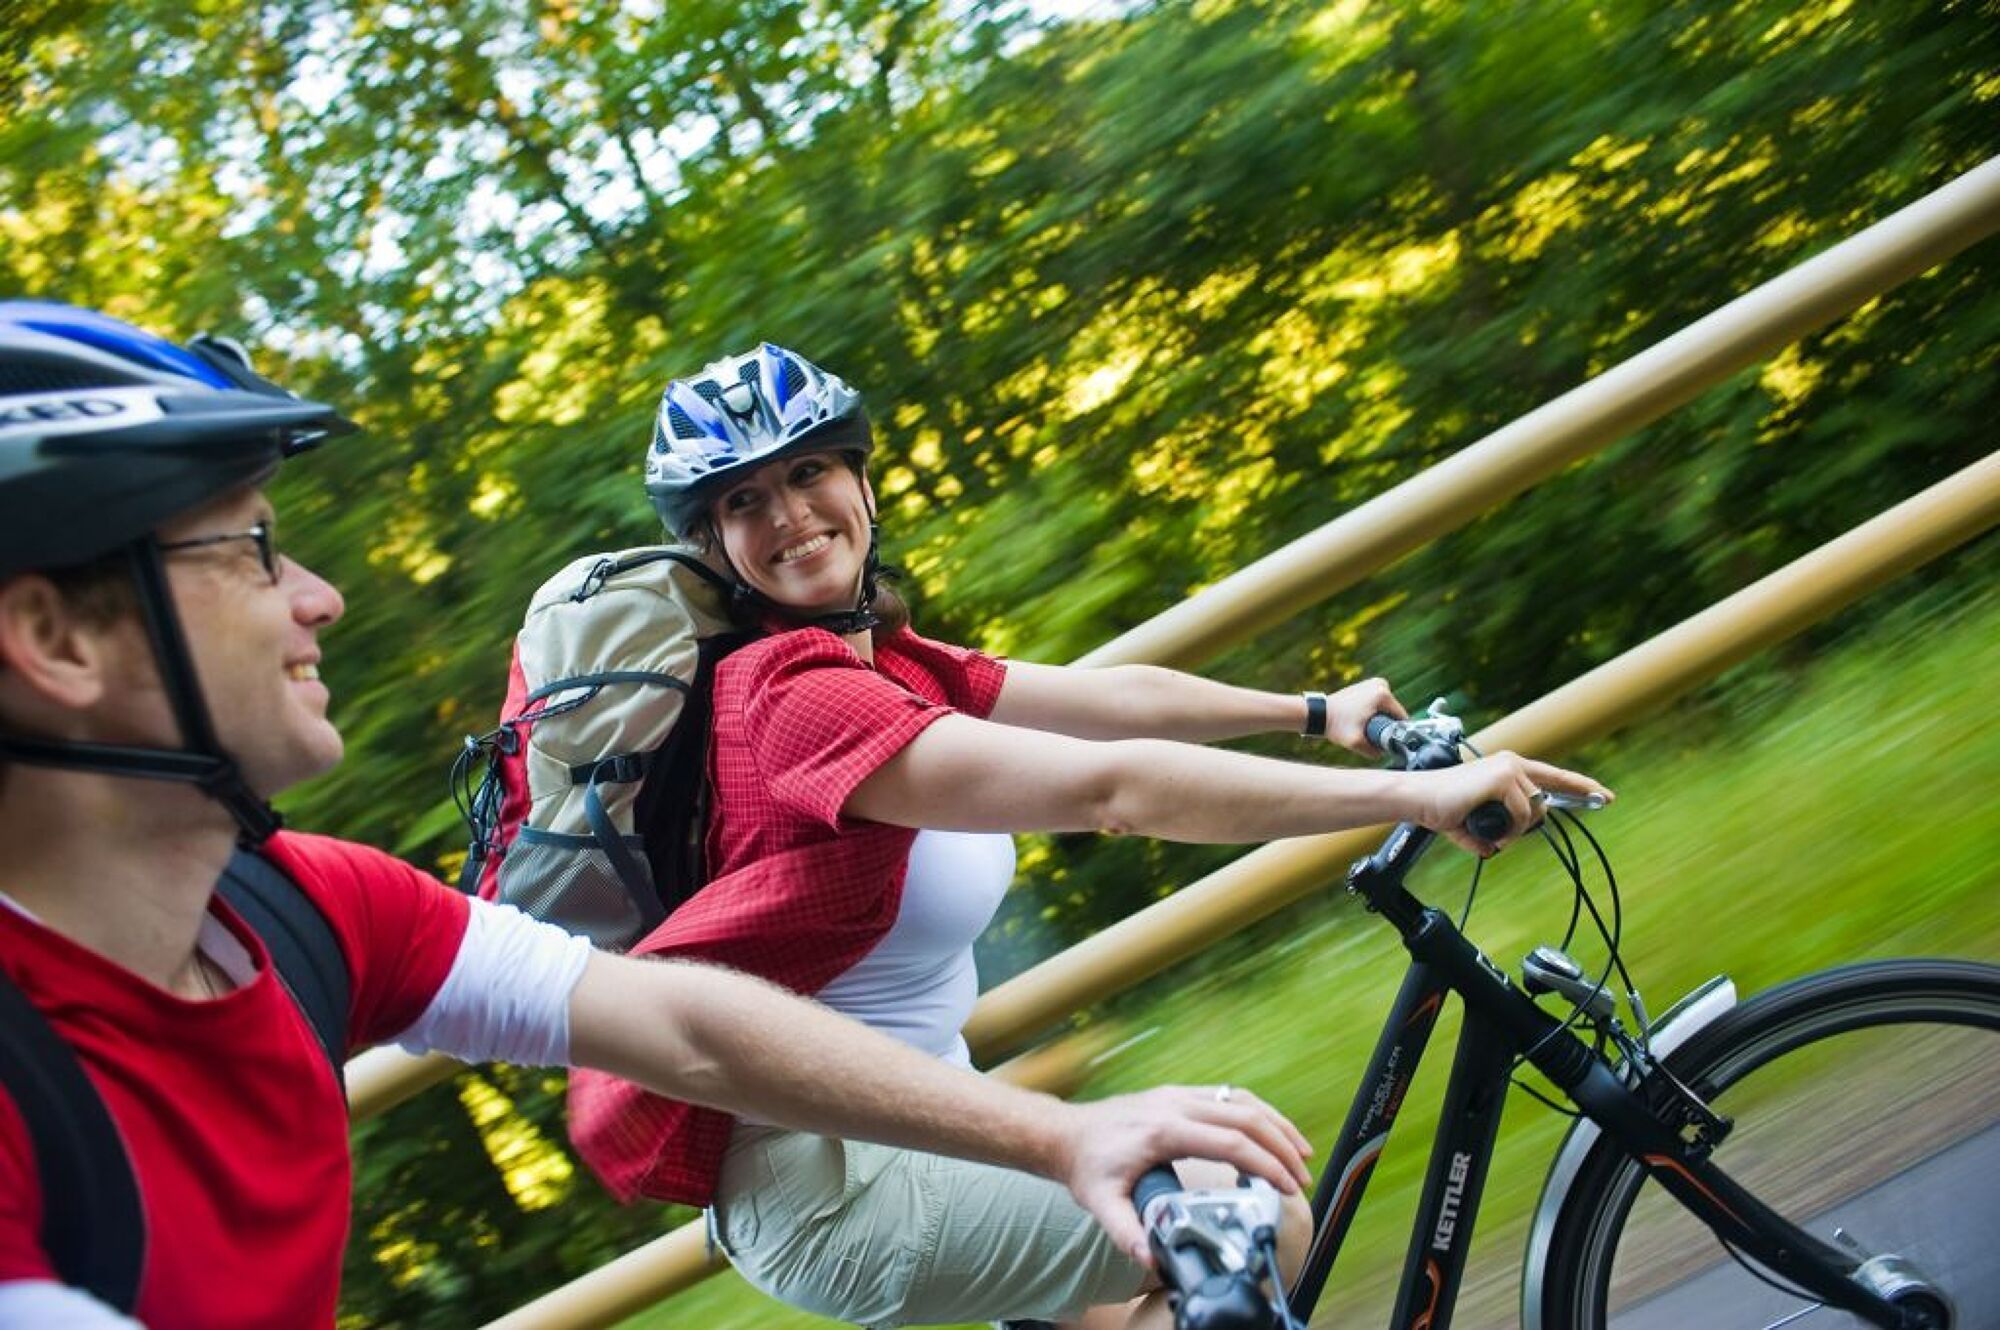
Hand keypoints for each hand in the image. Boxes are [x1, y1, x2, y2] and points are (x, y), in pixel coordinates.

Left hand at [1052, 1085, 1311, 1267]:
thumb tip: (1153, 1256)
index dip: (1264, 1164)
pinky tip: (1271, 1133)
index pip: (1229, 1142)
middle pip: (1245, 1117)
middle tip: (1302, 1178)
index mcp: (1163, 1130)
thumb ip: (1126, 1232)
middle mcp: (1176, 1104)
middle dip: (1281, 1147)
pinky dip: (1257, 1113)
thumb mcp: (1100, 1204)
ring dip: (1276, 1125)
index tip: (1287, 1187)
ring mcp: (1179, 1095)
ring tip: (1301, 1154)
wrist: (1066, 1133)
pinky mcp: (1181, 1095)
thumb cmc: (1087, 1167)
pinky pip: (1229, 1096)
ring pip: (1241, 1100)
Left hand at [1323, 676, 1405, 755]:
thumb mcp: (1356, 743)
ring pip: (1387, 709)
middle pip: (1394, 712)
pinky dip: (1373, 712)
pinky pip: (1379, 704)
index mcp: (1383, 695)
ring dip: (1379, 719)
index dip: (1394, 732)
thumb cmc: (1336, 725)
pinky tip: (1360, 718)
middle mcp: (1381, 684)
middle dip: (1384, 724)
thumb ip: (1375, 752)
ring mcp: (1375, 683)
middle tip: (1366, 731)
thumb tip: (1387, 752)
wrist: (1319, 713)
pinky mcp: (1369, 685)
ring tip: (1361, 724)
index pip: (1401, 718)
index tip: (1379, 738)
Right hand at [1412, 751, 1611, 854]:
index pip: (1554, 776)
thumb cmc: (1443, 808)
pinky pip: (1521, 813)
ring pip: (1534, 810)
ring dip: (1514, 829)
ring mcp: (1508, 768)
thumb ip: (1493, 832)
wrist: (1420, 799)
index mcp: (1508, 767)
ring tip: (1488, 831)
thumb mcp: (1476, 821)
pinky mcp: (1502, 778)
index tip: (1604, 797)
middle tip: (1502, 835)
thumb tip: (1496, 848)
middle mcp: (1512, 763)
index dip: (1582, 787)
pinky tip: (1489, 831)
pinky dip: (1507, 829)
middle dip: (1530, 824)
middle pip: (1545, 800)